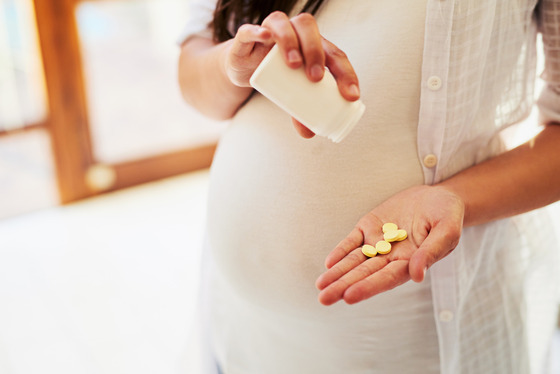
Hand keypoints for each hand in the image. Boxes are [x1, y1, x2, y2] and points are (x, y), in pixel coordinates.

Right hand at [224, 12, 360, 137]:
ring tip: (294, 66)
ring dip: (291, 42)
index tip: (350, 95)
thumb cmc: (276, 75)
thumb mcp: (291, 92)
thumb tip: (309, 133)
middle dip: (316, 53)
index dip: (345, 73)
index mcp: (314, 44)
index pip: (334, 54)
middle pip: (311, 32)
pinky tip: (265, 36)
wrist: (243, 66)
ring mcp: (271, 30)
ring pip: (284, 25)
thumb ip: (300, 109)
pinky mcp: (246, 37)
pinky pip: (249, 29)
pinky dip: (257, 31)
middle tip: (316, 78)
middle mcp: (295, 31)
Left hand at [315, 185, 464, 304]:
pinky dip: (341, 251)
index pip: (387, 278)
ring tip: (320, 287)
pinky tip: (329, 263)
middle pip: (365, 274)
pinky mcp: (370, 227)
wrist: (437, 196)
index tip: (349, 296)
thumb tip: (416, 275)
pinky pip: (353, 241)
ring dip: (338, 273)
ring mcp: (379, 242)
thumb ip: (431, 252)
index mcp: (412, 262)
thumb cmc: (448, 214)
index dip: (368, 287)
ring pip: (355, 260)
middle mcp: (392, 257)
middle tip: (324, 298)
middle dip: (344, 286)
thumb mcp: (447, 229)